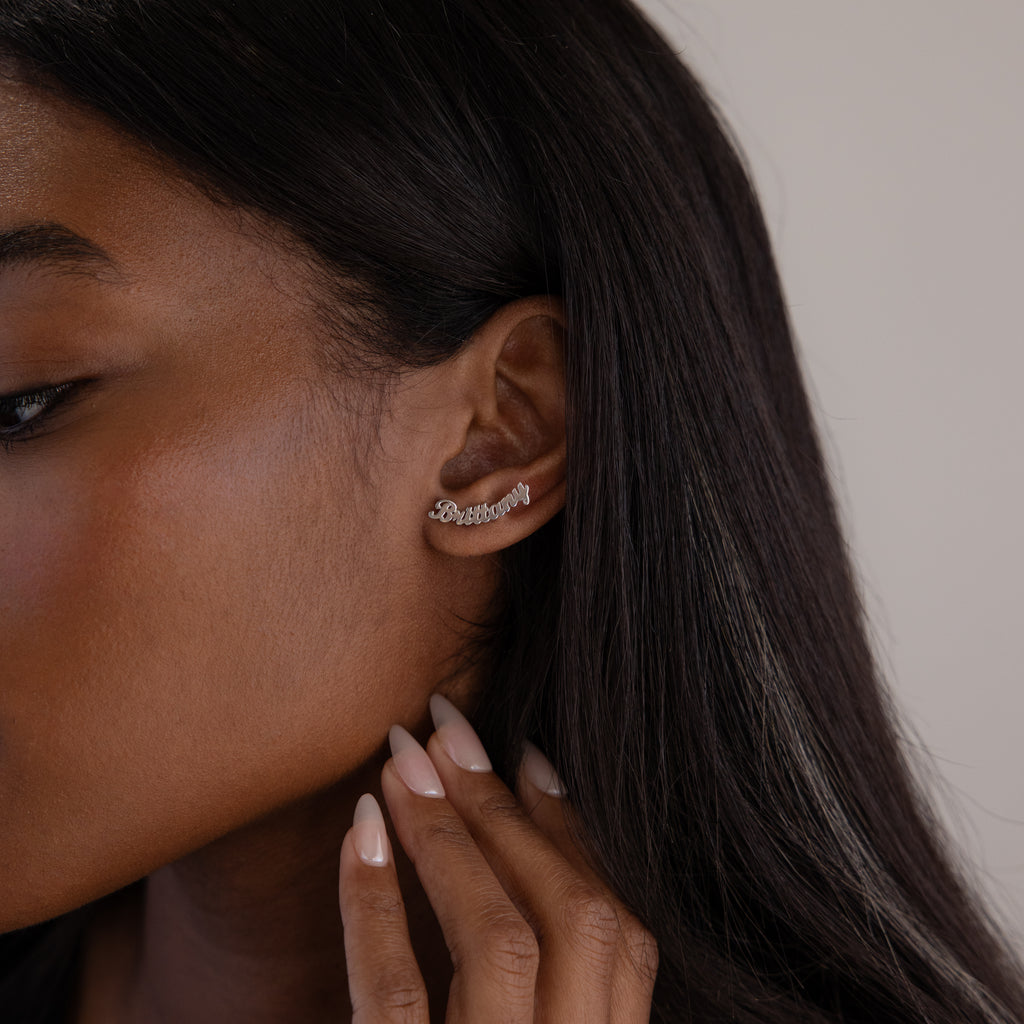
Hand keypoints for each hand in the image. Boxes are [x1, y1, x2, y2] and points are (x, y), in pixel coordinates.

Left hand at [337, 694, 657, 1021]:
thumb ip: (557, 986)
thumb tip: (521, 839)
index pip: (618, 933)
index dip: (575, 835)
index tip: (530, 757)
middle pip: (570, 918)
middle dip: (508, 811)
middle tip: (449, 728)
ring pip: (496, 939)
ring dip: (449, 834)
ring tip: (404, 761)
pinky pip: (394, 995)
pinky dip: (374, 906)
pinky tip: (361, 835)